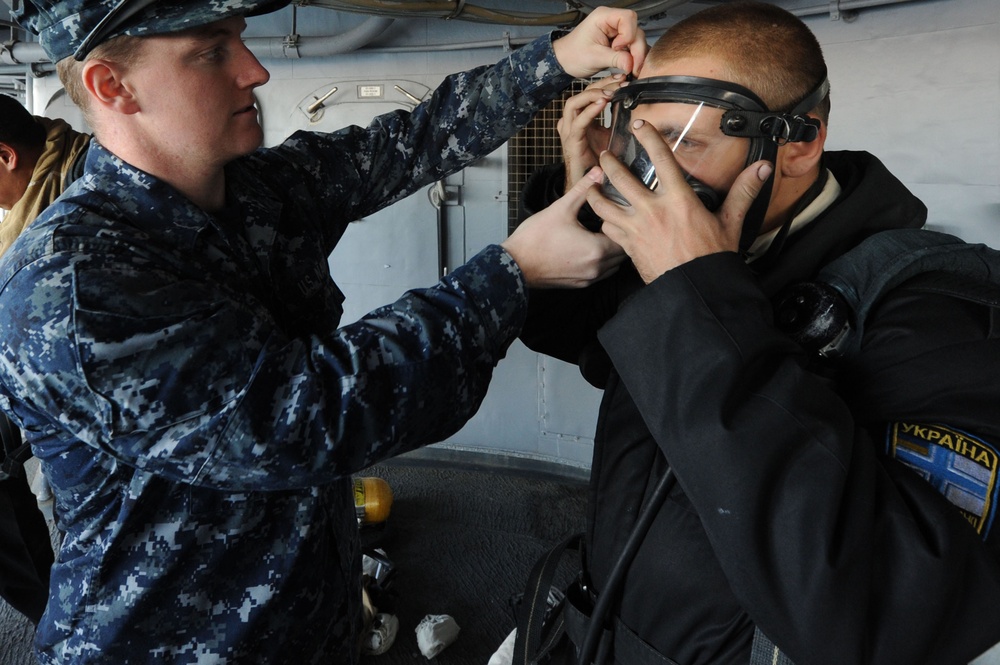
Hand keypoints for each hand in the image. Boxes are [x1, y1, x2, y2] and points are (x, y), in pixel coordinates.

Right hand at [502, 168, 625, 287]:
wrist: (515, 265)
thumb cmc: (536, 238)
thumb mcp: (560, 209)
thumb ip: (583, 190)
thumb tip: (598, 172)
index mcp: (597, 250)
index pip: (624, 237)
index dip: (621, 223)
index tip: (614, 214)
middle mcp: (597, 268)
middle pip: (622, 254)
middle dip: (619, 238)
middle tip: (610, 223)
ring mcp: (588, 279)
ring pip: (612, 267)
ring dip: (611, 253)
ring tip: (601, 237)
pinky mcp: (578, 285)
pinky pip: (599, 275)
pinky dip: (600, 263)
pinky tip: (588, 250)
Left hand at [552, 7, 647, 78]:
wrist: (565, 62)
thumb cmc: (573, 55)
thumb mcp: (594, 58)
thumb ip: (615, 59)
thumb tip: (631, 64)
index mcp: (603, 17)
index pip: (628, 18)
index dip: (628, 34)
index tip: (618, 48)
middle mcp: (611, 21)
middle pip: (635, 30)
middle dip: (636, 49)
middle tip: (632, 67)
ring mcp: (616, 31)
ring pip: (636, 39)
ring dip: (636, 55)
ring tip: (631, 69)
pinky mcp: (618, 41)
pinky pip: (632, 47)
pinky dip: (633, 57)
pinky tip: (629, 66)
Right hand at [557, 74, 627, 190]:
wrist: (588, 185)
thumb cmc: (599, 164)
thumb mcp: (612, 137)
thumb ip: (619, 122)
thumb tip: (639, 110)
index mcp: (581, 118)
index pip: (590, 93)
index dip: (605, 82)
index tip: (623, 78)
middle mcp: (572, 122)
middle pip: (582, 93)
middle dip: (600, 84)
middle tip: (620, 81)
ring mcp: (569, 131)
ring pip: (574, 103)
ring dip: (592, 94)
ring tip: (610, 91)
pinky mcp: (571, 142)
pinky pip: (578, 121)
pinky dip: (590, 110)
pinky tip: (603, 103)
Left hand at [590, 120, 772, 283]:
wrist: (694, 289)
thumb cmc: (712, 257)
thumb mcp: (731, 222)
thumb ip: (743, 192)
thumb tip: (761, 168)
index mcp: (678, 199)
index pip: (661, 158)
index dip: (648, 138)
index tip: (639, 125)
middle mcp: (653, 210)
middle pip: (621, 178)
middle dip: (610, 163)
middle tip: (605, 155)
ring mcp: (637, 229)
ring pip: (605, 204)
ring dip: (596, 192)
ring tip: (592, 184)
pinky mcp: (628, 246)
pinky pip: (608, 228)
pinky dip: (604, 221)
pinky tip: (604, 217)